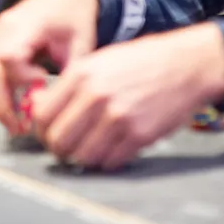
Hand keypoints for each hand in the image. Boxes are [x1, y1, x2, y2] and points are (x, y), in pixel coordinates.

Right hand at [0, 0, 99, 135]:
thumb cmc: (75, 18)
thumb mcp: (80, 45)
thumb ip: (68, 76)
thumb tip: (59, 107)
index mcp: (23, 23)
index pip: (9, 58)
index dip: (23, 79)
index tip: (42, 86)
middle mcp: (2, 29)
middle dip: (5, 104)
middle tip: (20, 128)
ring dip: (2, 102)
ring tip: (18, 125)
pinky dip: (4, 91)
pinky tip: (16, 109)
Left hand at [34, 23, 223, 170]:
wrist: (185, 64)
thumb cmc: (140, 62)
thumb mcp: (98, 61)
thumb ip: (69, 84)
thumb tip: (38, 107)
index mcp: (81, 74)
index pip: (42, 114)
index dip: (41, 129)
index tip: (47, 132)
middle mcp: (96, 96)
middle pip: (58, 140)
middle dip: (58, 148)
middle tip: (65, 146)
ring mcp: (118, 117)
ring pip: (82, 156)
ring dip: (82, 157)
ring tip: (89, 148)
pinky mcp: (140, 134)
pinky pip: (110, 161)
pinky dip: (107, 160)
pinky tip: (112, 148)